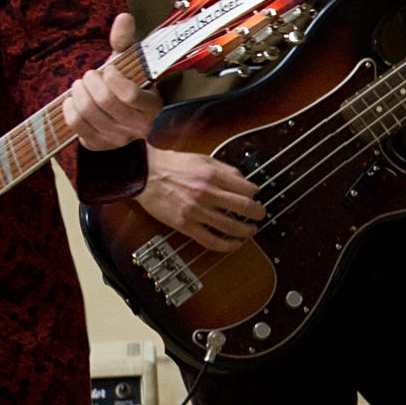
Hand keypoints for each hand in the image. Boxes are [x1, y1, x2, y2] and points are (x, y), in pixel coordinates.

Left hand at [64, 13, 160, 150]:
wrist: (118, 110)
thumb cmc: (125, 82)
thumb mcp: (128, 62)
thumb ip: (125, 40)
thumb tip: (123, 17)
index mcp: (153, 106)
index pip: (129, 95)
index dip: (113, 77)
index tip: (109, 69)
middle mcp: (139, 127)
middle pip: (105, 102)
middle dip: (91, 82)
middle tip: (89, 75)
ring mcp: (119, 139)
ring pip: (88, 112)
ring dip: (78, 92)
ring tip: (81, 85)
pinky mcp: (99, 145)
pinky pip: (76, 125)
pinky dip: (69, 108)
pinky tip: (73, 100)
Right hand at [139, 145, 264, 251]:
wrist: (145, 174)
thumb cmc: (173, 165)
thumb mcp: (203, 159)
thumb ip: (225, 170)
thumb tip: (244, 182)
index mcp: (212, 175)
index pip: (246, 189)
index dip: (255, 194)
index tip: (255, 196)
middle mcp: (207, 193)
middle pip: (244, 207)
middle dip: (258, 213)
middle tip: (260, 215)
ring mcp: (196, 211)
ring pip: (231, 226)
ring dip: (247, 230)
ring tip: (251, 230)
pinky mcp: (185, 225)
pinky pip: (211, 241)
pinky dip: (227, 245)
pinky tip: (235, 244)